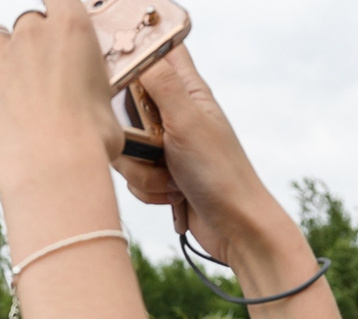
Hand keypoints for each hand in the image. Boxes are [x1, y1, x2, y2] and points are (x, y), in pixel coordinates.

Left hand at [0, 7, 123, 204]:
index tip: (53, 23)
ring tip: (13, 96)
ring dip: (2, 61)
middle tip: (40, 79)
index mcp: (71, 28)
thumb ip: (92, 88)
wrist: (52, 169)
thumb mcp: (108, 106)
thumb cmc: (90, 142)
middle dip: (31, 44)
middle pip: (25, 23)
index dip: (53, 10)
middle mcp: (32, 33)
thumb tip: (89, 103)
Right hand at [112, 45, 293, 272]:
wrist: (234, 227)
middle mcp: (174, 113)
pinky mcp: (157, 174)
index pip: (158, 52)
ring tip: (170, 179)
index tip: (123, 75)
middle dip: (129, 133)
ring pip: (124, 145)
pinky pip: (130, 175)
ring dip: (141, 170)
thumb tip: (138, 51)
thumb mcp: (188, 121)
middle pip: (125, 104)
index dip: (137, 54)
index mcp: (186, 91)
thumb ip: (161, 84)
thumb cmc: (220, 172)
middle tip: (152, 146)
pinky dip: (146, 189)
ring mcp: (164, 145)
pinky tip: (171, 196)